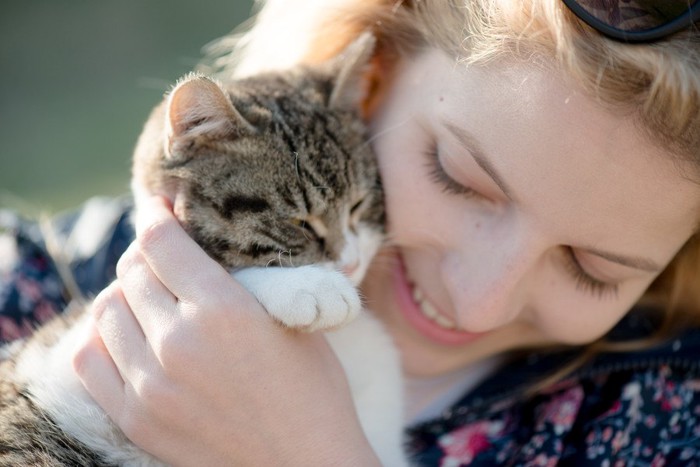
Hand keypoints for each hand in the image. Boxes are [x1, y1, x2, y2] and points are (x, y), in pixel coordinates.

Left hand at [72, 196, 378, 465]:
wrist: (304, 465)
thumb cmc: (314, 390)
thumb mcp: (295, 322)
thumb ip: (248, 281)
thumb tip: (211, 246)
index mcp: (224, 311)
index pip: (161, 242)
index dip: (156, 214)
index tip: (159, 207)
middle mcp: (178, 343)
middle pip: (132, 271)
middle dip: (146, 253)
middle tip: (163, 254)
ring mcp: (150, 385)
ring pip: (106, 309)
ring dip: (124, 292)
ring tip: (147, 294)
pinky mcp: (135, 418)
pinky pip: (89, 357)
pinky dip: (101, 334)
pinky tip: (125, 331)